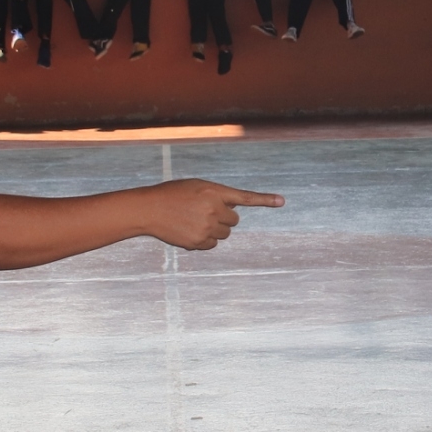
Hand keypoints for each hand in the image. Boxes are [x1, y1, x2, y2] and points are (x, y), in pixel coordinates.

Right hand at [147, 178, 284, 249]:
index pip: (244, 197)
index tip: (282, 201)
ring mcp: (207, 227)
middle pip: (234, 220)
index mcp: (214, 191)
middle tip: (206, 212)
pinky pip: (212, 244)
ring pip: (224, 233)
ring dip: (215, 229)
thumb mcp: (197, 187)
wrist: (149, 209)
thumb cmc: (173, 194)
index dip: (265, 199)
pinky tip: (190, 230)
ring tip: (195, 220)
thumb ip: (217, 196)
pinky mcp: (199, 242)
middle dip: (224, 218)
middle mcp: (213, 209)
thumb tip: (233, 211)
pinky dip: (205, 240)